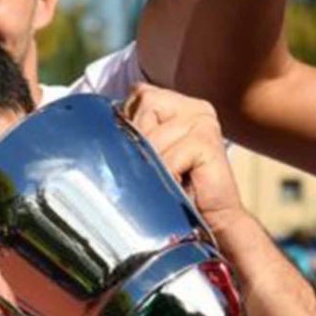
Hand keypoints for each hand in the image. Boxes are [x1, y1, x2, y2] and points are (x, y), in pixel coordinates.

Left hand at [120, 85, 242, 230]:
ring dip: (153, 166)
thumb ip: (137, 129)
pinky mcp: (207, 141)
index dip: (131, 124)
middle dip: (140, 144)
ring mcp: (203, 122)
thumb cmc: (178, 189)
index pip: (139, 94)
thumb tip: (103, 121)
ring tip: (170, 179)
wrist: (212, 221)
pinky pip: (167, 158)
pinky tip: (179, 185)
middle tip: (160, 169)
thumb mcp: (152, 153)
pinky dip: (167, 177)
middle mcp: (195, 107)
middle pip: (142, 108)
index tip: (146, 152)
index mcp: (180, 105)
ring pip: (151, 137)